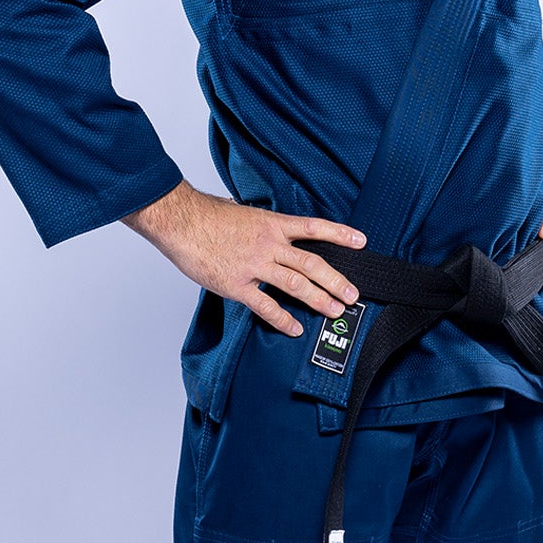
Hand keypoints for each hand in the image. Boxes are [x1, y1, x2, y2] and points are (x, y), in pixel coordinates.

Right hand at [123, 181, 364, 336]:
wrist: (180, 221)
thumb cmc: (207, 217)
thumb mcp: (244, 213)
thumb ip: (264, 226)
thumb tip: (275, 231)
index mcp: (272, 224)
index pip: (314, 227)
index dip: (341, 235)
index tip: (362, 242)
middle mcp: (269, 244)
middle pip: (312, 263)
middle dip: (336, 281)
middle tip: (353, 295)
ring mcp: (254, 265)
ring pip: (296, 284)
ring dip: (319, 299)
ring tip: (335, 311)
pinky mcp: (237, 285)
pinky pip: (265, 306)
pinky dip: (283, 319)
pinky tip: (295, 328)